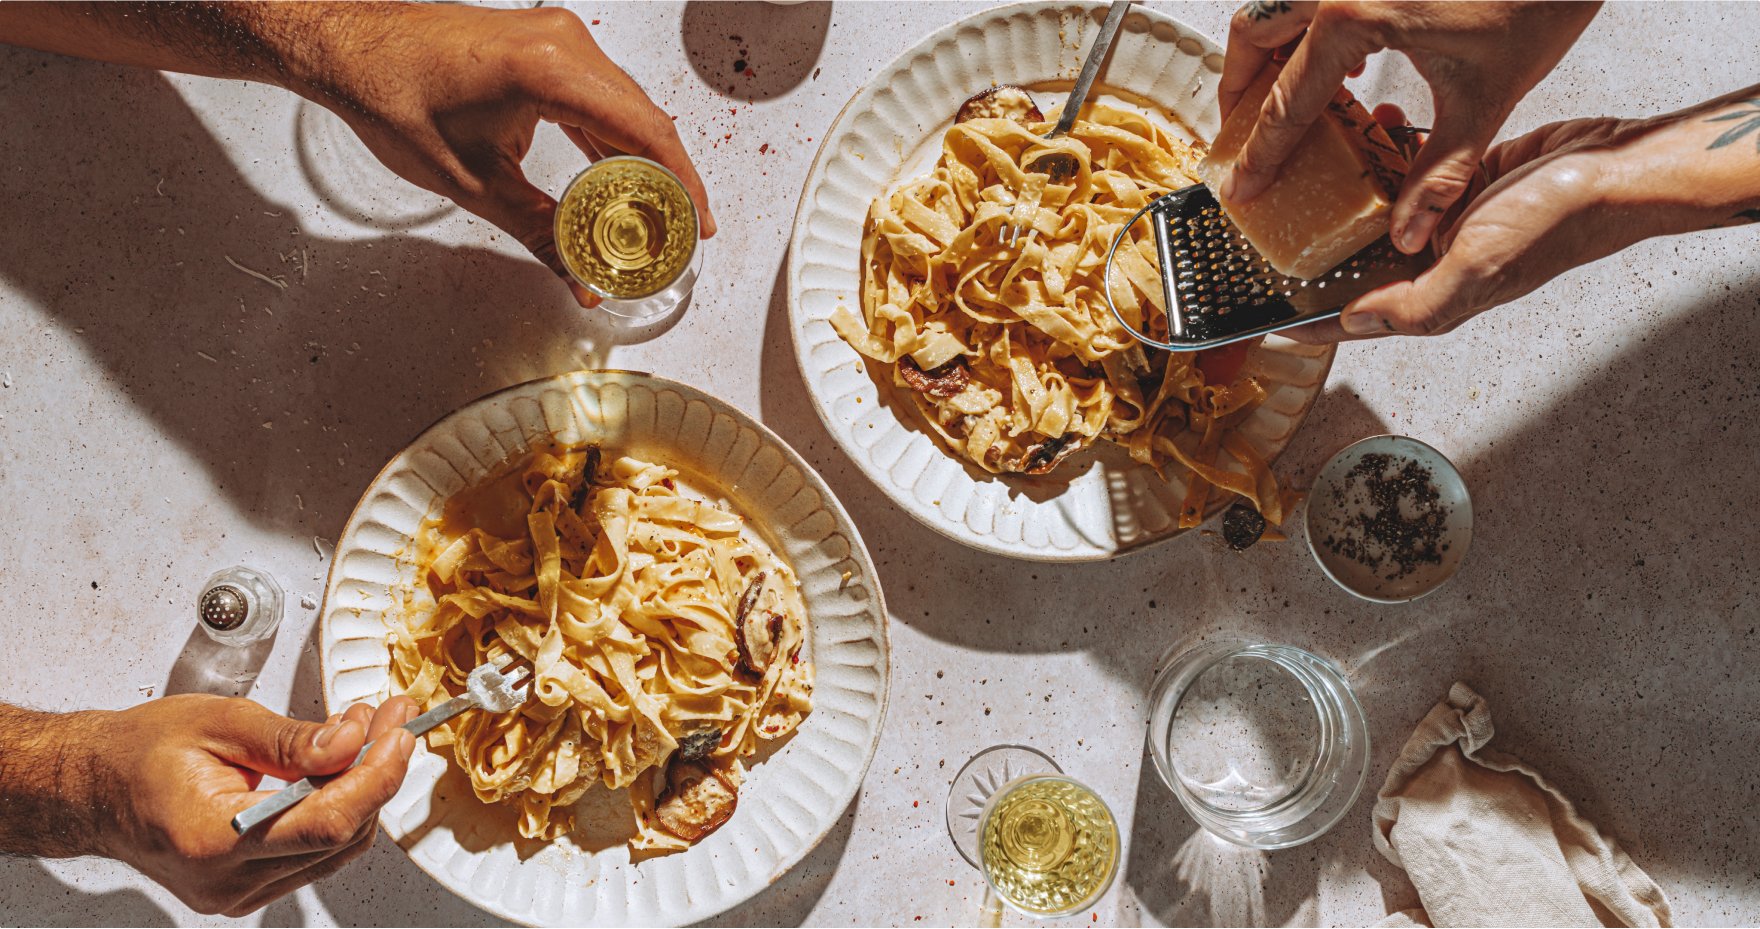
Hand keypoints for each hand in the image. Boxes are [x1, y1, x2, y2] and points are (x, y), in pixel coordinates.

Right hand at [92, 695, 417, 915]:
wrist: (94, 787)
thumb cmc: (139, 753)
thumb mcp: (219, 722)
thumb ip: (292, 739)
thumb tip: (351, 741)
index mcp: (212, 839)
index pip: (324, 823)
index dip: (375, 777)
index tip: (399, 735)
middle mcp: (226, 879)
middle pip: (340, 837)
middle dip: (378, 772)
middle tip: (391, 720)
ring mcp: (237, 891)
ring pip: (337, 848)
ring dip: (364, 788)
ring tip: (368, 734)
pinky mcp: (247, 887)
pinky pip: (317, 853)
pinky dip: (339, 808)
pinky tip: (341, 767)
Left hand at [295, 5, 715, 306]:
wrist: (351, 48)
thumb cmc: (393, 92)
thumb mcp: (474, 182)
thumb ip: (539, 233)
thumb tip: (579, 278)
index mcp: (550, 68)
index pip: (643, 130)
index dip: (682, 182)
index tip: (699, 222)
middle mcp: (563, 41)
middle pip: (644, 118)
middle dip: (667, 180)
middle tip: (679, 232)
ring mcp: (557, 36)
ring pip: (625, 106)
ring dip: (642, 160)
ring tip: (655, 213)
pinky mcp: (546, 44)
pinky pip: (599, 94)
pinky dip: (613, 137)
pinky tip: (621, 177)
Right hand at [1218, 1, 1600, 252]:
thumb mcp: (1483, 99)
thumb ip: (1439, 173)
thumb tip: (1410, 229)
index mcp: (1352, 16)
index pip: (1286, 101)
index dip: (1261, 152)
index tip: (1242, 185)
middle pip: (1254, 38)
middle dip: (1239, 90)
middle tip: (1238, 138)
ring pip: (1275, 8)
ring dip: (1267, 55)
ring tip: (1274, 103)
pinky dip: (1305, 31)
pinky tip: (1337, 66)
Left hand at [1286, 115, 1638, 339]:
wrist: (1613, 170)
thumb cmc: (1556, 223)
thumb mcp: (1476, 268)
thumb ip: (1415, 303)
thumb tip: (1356, 322)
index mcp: (1437, 297)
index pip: (1362, 320)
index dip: (1316, 325)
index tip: (1270, 325)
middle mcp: (1439, 264)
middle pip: (1363, 270)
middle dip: (1321, 259)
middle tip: (1273, 242)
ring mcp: (1450, 223)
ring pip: (1383, 219)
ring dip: (1350, 200)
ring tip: (1310, 181)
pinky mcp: (1463, 184)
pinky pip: (1412, 176)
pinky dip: (1389, 159)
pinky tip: (1371, 138)